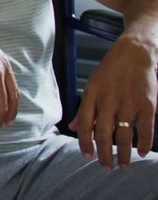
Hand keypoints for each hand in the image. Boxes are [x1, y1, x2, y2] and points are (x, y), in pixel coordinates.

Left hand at [70, 36, 157, 169]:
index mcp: (91, 95)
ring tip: (123, 165)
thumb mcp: (91, 86)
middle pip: (103, 134)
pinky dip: (144, 143)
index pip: (84, 125)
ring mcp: (129, 102)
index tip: (87, 156)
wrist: (134, 52)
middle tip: (106, 167)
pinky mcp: (148, 104)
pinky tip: (141, 152)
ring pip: (124, 135)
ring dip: (123, 153)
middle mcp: (109, 100)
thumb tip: (73, 128)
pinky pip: (145, 129)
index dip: (85, 143)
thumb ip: (84, 109)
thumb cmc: (111, 70)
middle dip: (104, 154)